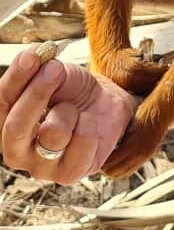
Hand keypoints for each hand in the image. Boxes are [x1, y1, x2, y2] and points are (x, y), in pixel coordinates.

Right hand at [0, 44, 136, 183]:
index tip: (33, 55)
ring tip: (75, 108)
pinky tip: (88, 123)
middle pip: (16, 127)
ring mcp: (41, 167)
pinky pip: (80, 144)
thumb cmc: (73, 92)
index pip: (1, 103)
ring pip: (53, 134)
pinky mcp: (68, 174)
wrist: (106, 106)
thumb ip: (39, 68)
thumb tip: (32, 55)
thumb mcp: (55, 73)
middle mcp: (16, 150)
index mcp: (6, 123)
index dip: (16, 77)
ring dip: (69, 110)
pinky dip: (88, 125)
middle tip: (56, 70)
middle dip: (37, 94)